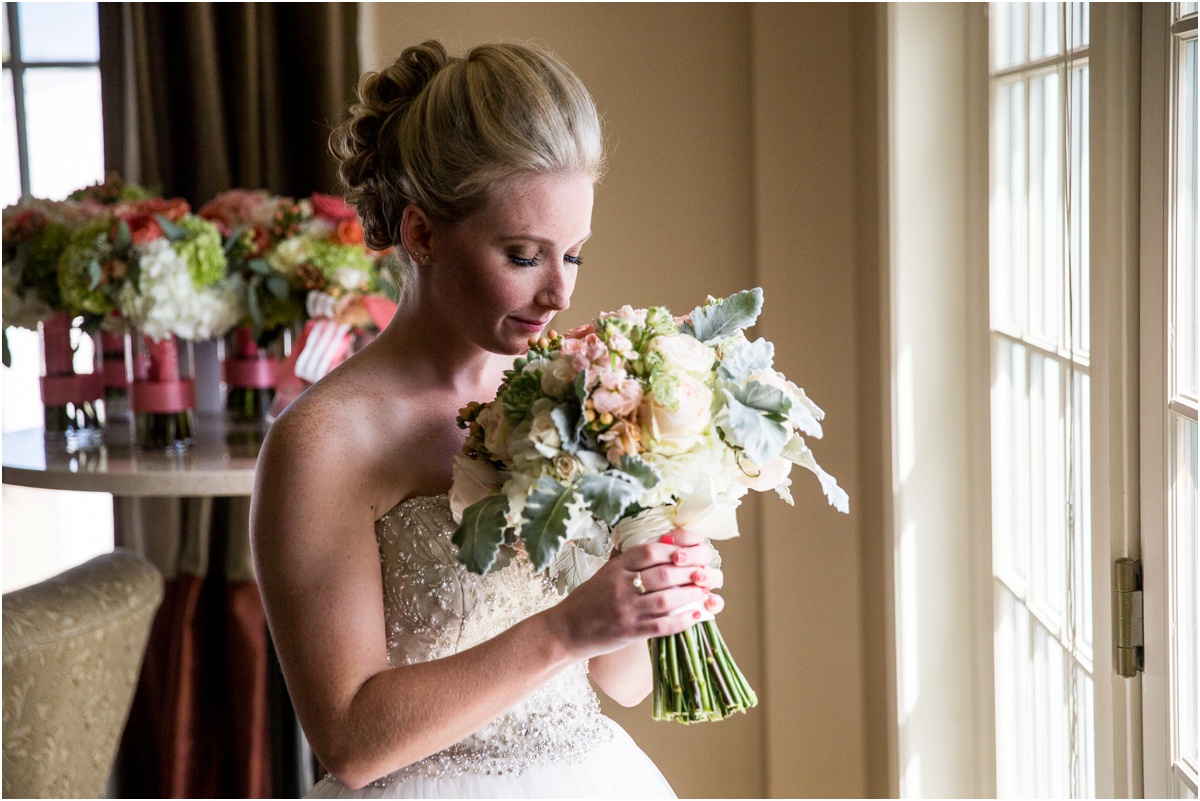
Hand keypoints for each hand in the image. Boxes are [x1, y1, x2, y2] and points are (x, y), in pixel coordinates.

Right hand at [548, 529, 724, 660]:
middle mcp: (620, 587)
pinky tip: (697, 614)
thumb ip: (629, 558)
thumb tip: (662, 542)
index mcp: (616, 567)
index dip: (675, 547)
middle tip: (707, 570)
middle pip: (663, 575)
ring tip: (706, 591)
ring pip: (666, 601)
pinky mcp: (630, 632)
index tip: (694, 546)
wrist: (567, 629)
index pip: (649, 551)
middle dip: (690, 572)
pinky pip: (662, 626)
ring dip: (691, 595)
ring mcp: (625, 611)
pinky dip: (683, 620)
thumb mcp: (605, 571)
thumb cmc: (588, 598)